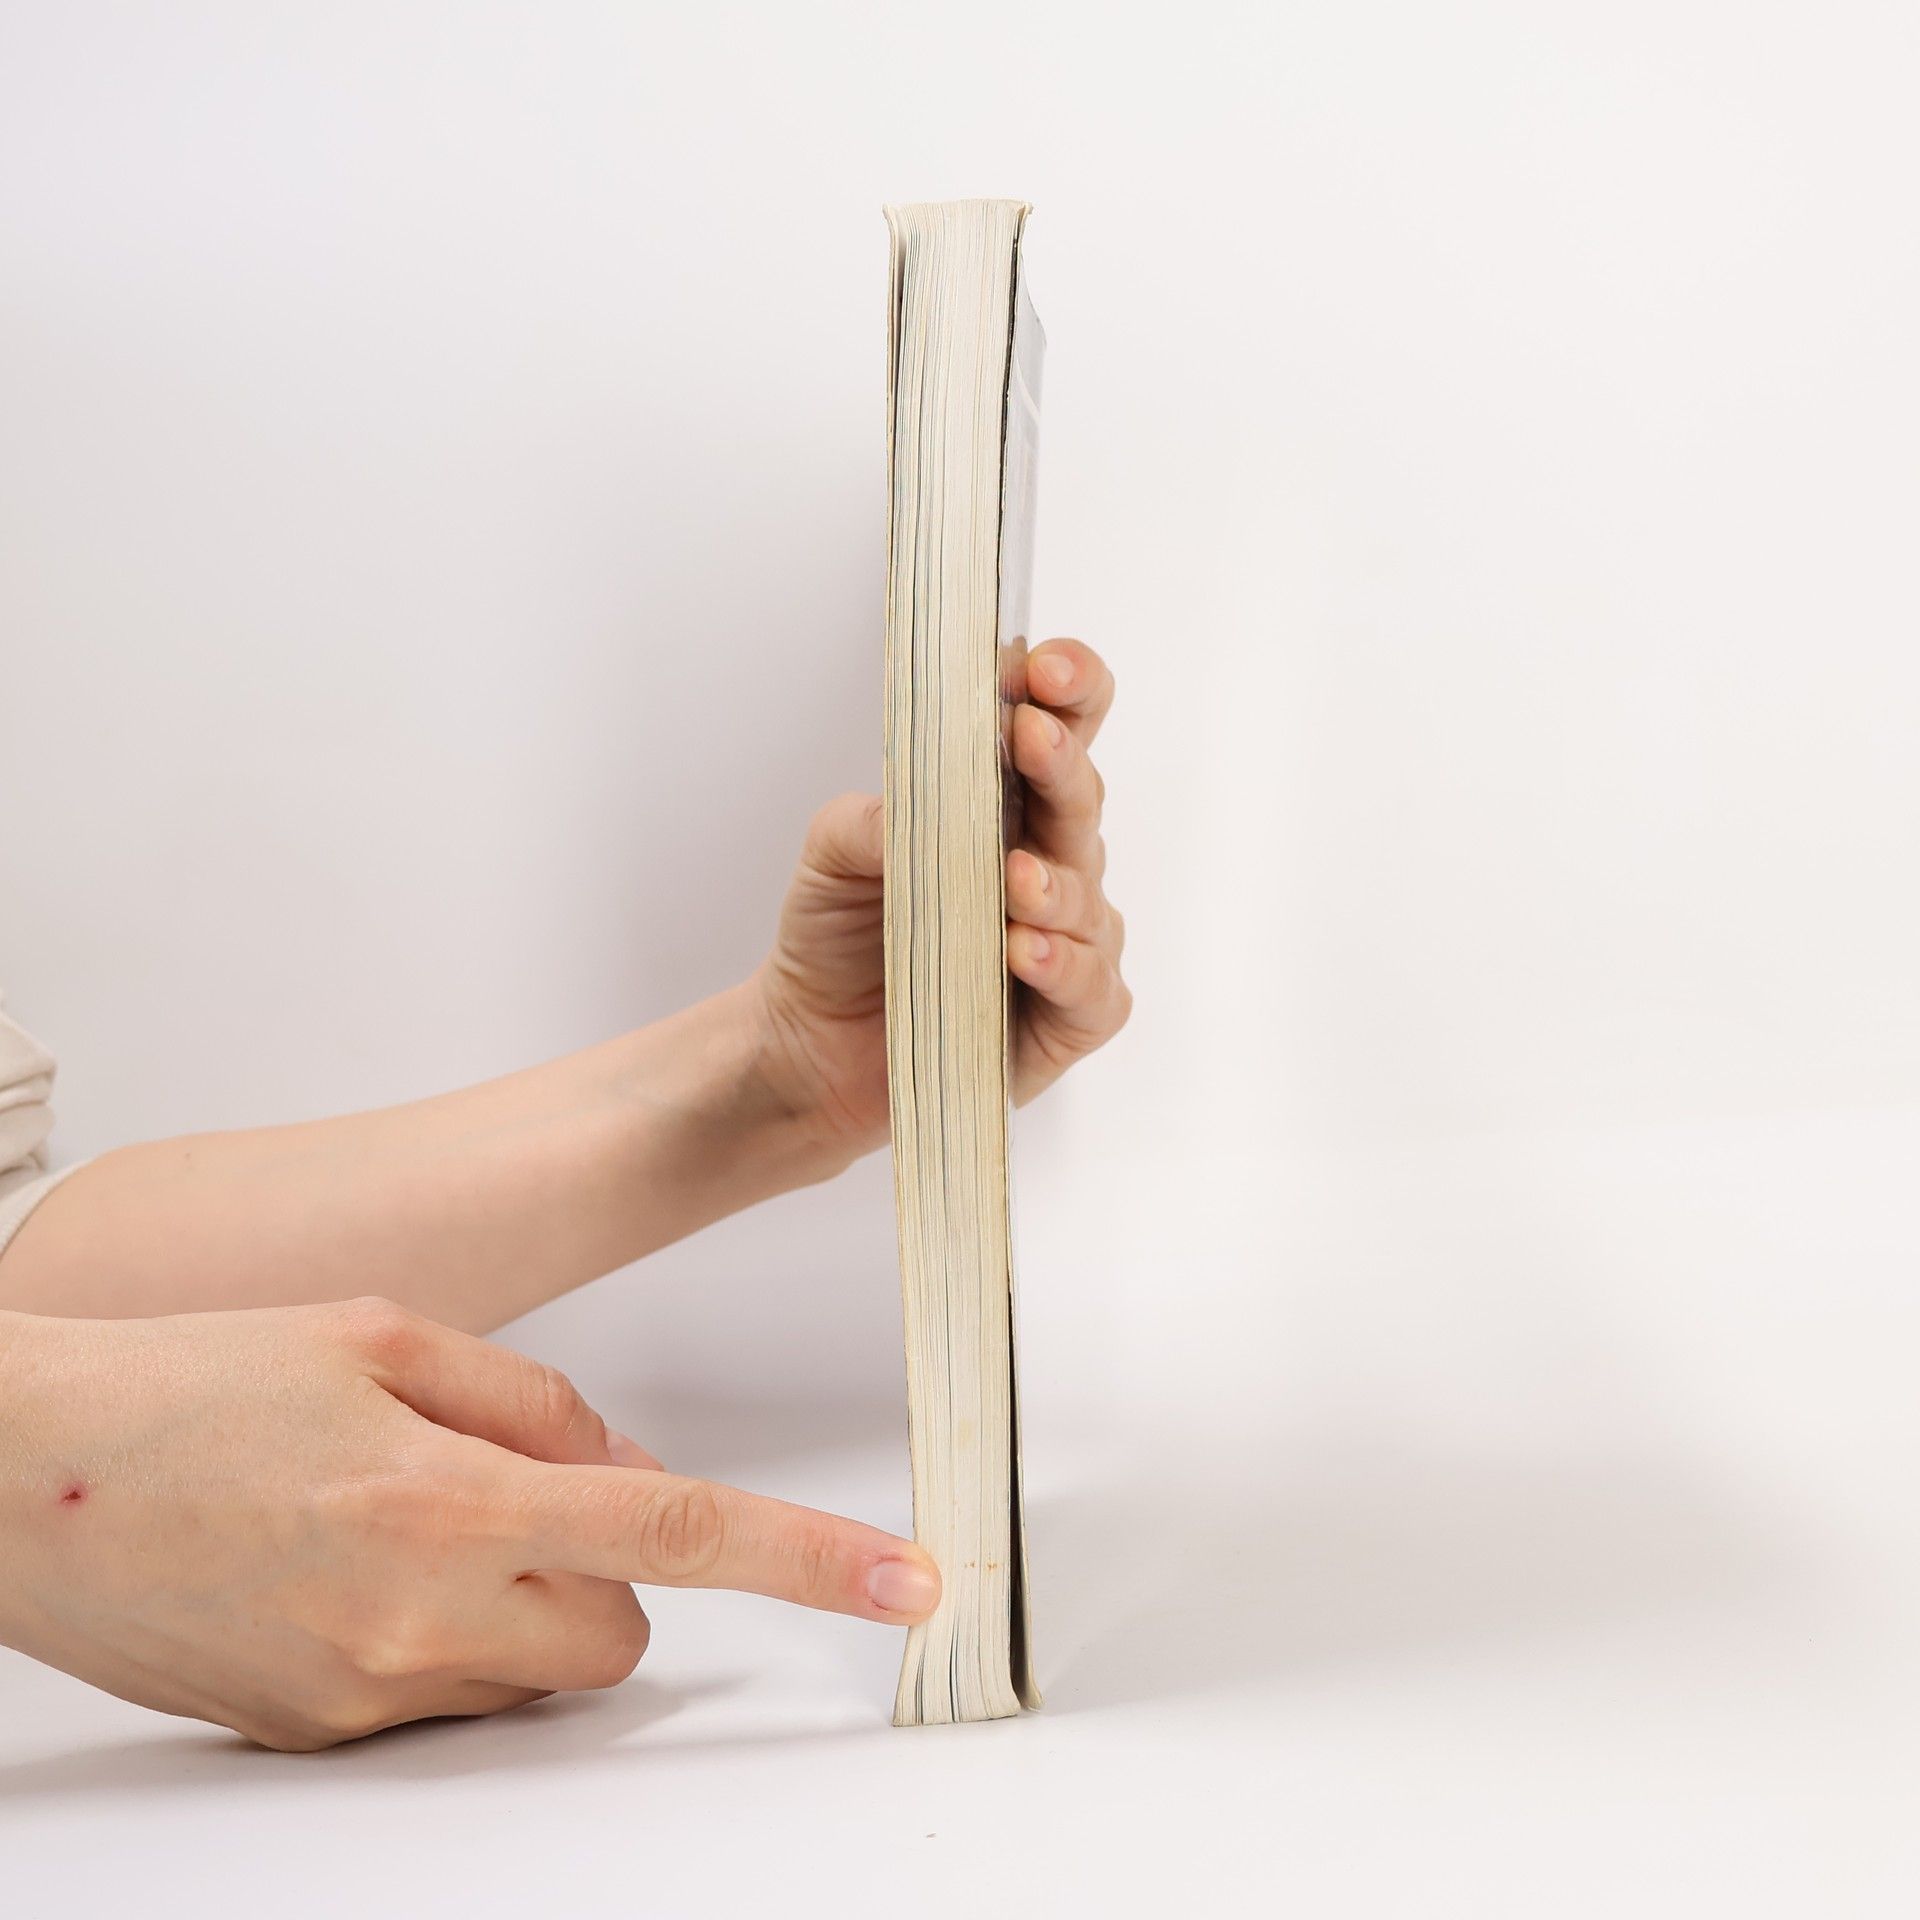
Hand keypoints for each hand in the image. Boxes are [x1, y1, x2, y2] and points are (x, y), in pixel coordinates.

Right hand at [0, 1300, 939, 1749]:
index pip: (676, 1532)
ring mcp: (363, 1697)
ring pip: (537, 1672)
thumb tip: (617, 1464)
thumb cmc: (195, 1382)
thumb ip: (531, 1401)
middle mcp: (414, 1620)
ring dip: (525, 1602)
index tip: (907, 1584)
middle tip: (513, 1494)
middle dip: (613, 1571)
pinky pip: (447, 1697)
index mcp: (444, 1499)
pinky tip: (346, 1566)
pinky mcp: (317, 1736)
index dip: (808, 1559)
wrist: (21, 1480)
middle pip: (623, 1634)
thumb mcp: (382, 1334)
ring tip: (401, 1519)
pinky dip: (444, 1634)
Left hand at [751, 637, 1129, 1161]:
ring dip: (1055, 884)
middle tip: (1033, 739)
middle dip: (1062, 764)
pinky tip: (1025, 952)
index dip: (1067, 688)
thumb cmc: (835, 936)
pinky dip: (1064, 968)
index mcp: (1005, 806)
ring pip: (1089, 900)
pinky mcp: (1065, 1021)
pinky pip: (1092, 989)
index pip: (1060, 727)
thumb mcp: (829, 856)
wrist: (809, 1045)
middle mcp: (1050, 865)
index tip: (1041, 668)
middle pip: (1080, 801)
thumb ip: (869, 819)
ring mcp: (1066, 942)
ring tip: (1014, 881)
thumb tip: (918, 806)